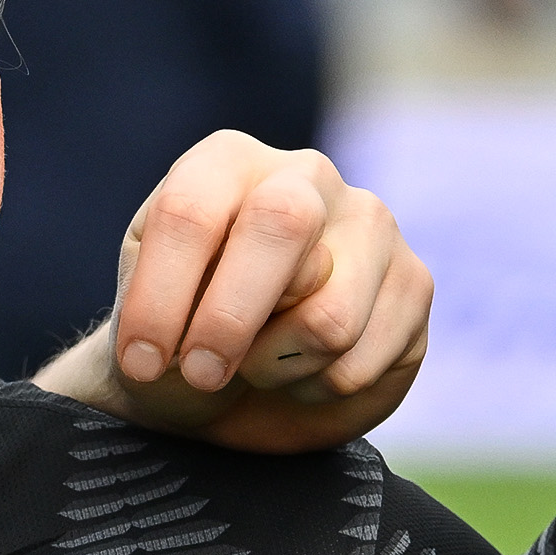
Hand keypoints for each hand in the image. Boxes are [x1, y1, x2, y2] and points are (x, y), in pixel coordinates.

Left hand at [37, 132, 430, 453]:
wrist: (231, 389)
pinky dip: (316, 391)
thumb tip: (206, 336)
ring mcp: (371, 225)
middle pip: (282, 227)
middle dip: (229, 320)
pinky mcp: (414, 284)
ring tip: (258, 364)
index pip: (193, 211)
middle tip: (200, 373)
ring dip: (275, 367)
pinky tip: (305, 372)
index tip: (141, 362)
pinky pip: (360, 362)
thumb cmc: (178, 339)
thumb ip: (156, 311)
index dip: (161, 296)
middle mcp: (306, 176)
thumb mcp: (141, 319)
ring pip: (328, 316)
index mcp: (226, 163)